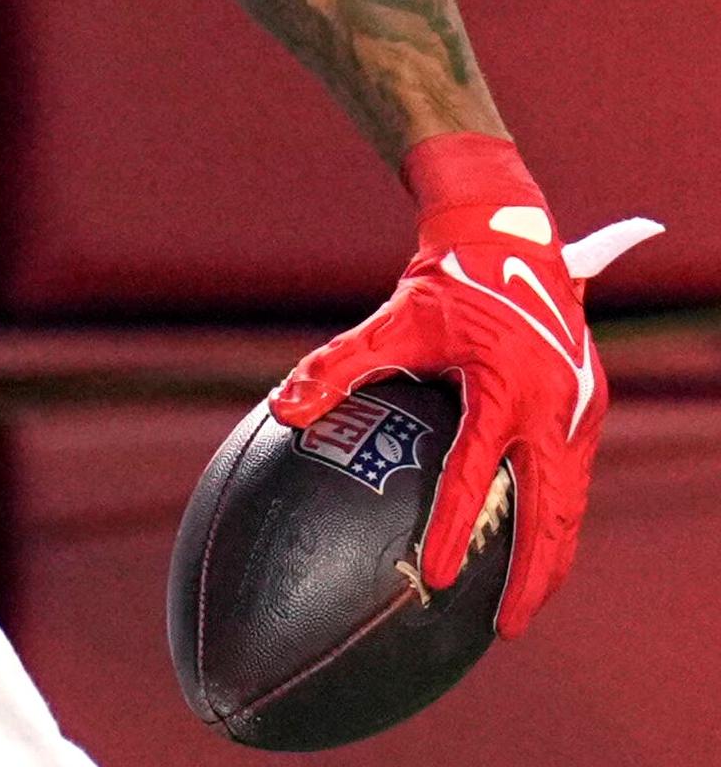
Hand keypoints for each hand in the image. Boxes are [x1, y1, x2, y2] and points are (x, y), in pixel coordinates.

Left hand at [269, 137, 660, 635]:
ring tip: (521, 607)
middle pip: (552, 513)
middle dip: (533, 575)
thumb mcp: (389, 320)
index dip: (456, 529)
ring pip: (571, 504)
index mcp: (506, 389)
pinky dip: (556, 521)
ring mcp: (579, 413)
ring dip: (551, 556)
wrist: (510, 240)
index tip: (436, 577)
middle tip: (505, 628)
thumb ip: (336, 366)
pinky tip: (529, 550)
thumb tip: (282, 410)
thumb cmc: (444, 283)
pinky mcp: (586, 411)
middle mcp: (555, 408)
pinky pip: (572, 480)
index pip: (478, 474)